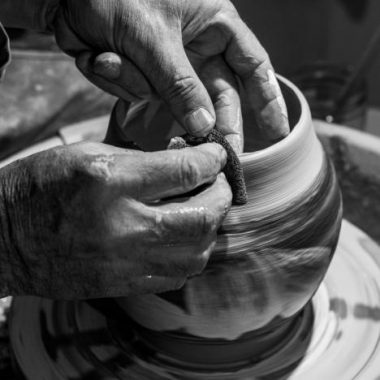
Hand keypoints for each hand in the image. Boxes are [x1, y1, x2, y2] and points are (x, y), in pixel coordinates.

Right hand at [0, 142, 230, 298]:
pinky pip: (178, 275)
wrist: (4, 239)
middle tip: (218, 181)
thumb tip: (185, 162)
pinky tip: (186, 237)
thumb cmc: (40, 187)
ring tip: (205, 208)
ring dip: (212, 226)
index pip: (184, 171)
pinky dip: (193, 253)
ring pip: (198, 251)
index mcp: (111, 181)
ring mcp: (125, 262)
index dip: (211, 159)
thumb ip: (142, 159)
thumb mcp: (88, 154)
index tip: (217, 154)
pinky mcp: (123, 285)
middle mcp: (123, 225)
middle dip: (222, 194)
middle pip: (202, 215)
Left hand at [51, 0, 289, 151]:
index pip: (252, 65)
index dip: (268, 99)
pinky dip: (115, 79)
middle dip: (210, 122)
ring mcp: (167, 64)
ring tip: (109, 53)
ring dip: (136, 85)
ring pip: (170, 100)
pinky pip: (137, 94)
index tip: (277, 131)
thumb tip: (204, 128)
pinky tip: (98, 53)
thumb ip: (181, 85)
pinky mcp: (141, 74)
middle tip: (218, 154)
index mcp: (212, 24)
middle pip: (217, 95)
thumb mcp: (153, 36)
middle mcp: (195, 46)